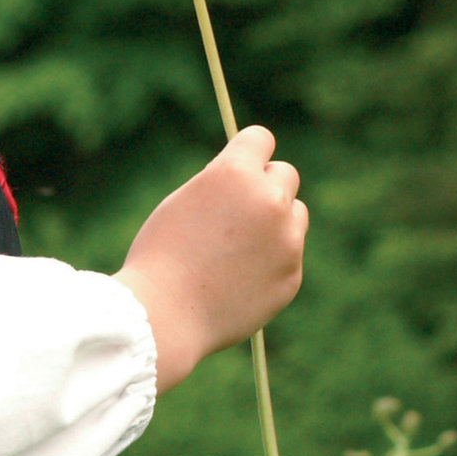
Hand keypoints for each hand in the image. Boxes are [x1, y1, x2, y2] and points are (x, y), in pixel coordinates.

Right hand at [113, 126, 306, 392]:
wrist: (164, 316)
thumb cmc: (161, 256)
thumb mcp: (185, 201)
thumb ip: (223, 185)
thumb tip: (250, 177)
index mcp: (235, 174)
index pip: (261, 138)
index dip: (249, 152)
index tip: (241, 165)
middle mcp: (269, 200)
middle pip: (285, 174)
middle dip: (266, 185)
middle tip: (238, 210)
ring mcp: (286, 240)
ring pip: (295, 215)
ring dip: (276, 222)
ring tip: (237, 248)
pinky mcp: (292, 275)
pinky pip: (290, 255)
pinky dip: (272, 261)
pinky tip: (239, 278)